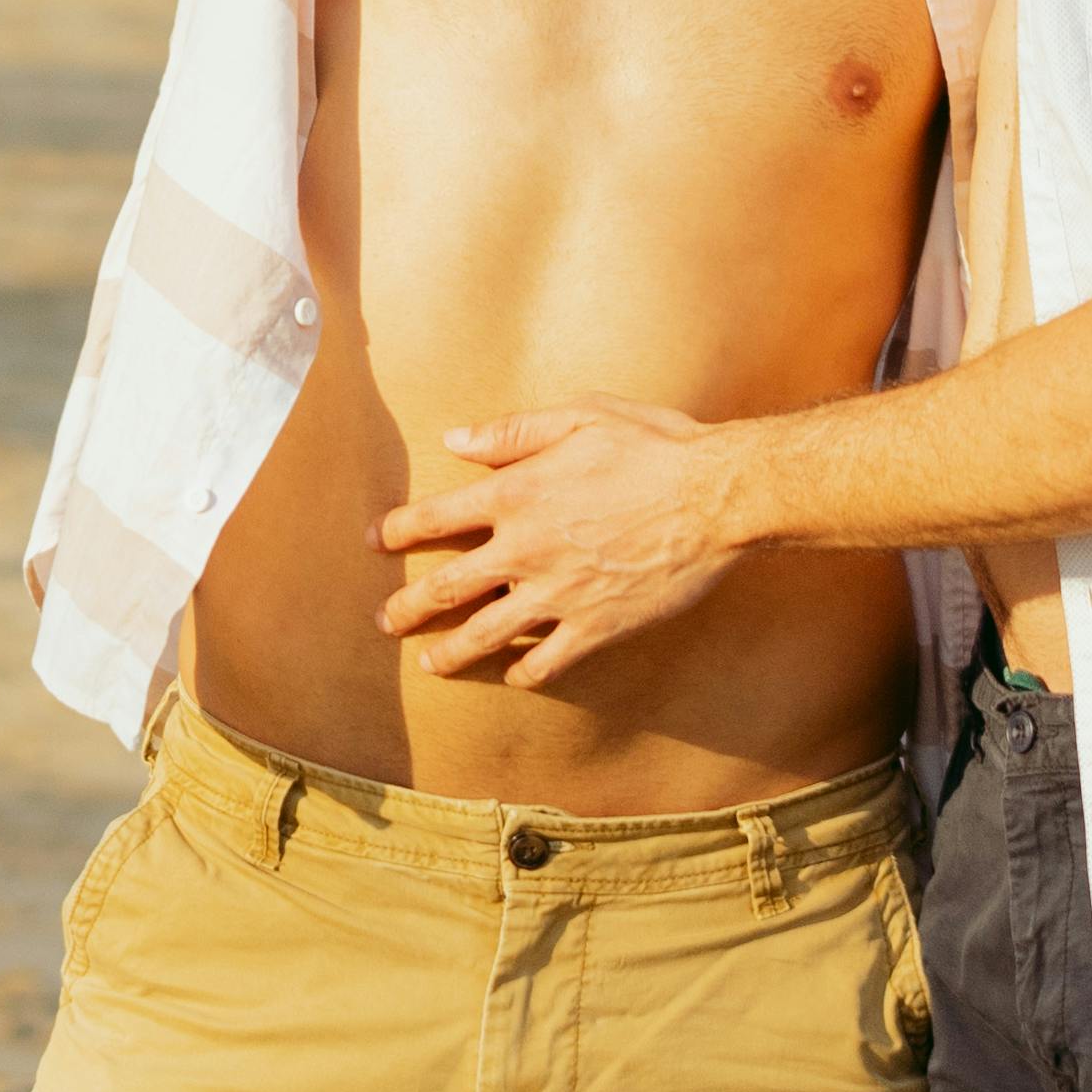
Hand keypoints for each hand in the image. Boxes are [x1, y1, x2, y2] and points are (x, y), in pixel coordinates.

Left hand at [373, 395, 740, 689]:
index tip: (376, 541)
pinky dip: (525, 672)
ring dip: (450, 653)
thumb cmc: (652, 445)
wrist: (716, 497)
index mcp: (515, 494)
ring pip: (484, 635)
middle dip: (407, 608)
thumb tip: (454, 438)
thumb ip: (512, 432)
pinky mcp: (595, 626)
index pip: (433, 518)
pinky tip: (516, 675)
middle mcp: (524, 550)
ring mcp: (557, 594)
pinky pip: (546, 661)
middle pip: (445, 589)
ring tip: (430, 665)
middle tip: (386, 621)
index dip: (396, 531)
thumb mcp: (580, 415)